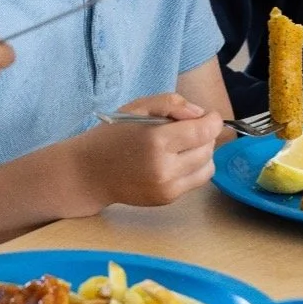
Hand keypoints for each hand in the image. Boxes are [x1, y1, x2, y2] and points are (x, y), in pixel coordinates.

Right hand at [77, 93, 221, 207]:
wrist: (89, 173)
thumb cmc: (112, 136)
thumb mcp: (137, 107)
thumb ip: (171, 103)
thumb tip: (200, 115)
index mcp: (156, 141)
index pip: (203, 131)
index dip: (212, 120)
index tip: (208, 116)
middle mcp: (164, 168)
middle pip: (208, 148)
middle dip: (206, 135)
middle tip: (190, 128)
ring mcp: (167, 188)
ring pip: (208, 167)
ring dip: (203, 153)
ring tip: (184, 146)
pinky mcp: (167, 200)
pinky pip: (197, 181)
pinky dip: (194, 168)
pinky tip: (176, 160)